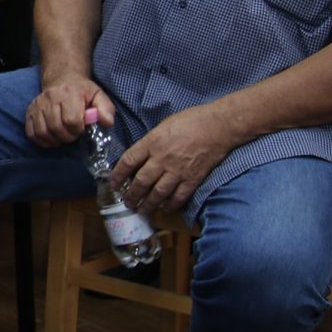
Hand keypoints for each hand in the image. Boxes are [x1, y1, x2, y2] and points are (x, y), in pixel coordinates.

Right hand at [26, 74, 113, 147]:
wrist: (62, 79)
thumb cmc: (82, 91)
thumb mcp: (98, 96)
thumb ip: (106, 109)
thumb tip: (107, 122)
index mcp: (70, 94)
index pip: (71, 120)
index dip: (78, 130)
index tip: (81, 129)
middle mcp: (50, 98)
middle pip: (56, 127)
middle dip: (67, 137)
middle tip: (73, 134)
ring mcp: (38, 105)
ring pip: (43, 132)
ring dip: (54, 140)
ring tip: (63, 136)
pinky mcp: (29, 111)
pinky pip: (31, 132)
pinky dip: (41, 140)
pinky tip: (51, 137)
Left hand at [110, 105, 234, 214]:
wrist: (218, 126)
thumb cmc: (190, 120)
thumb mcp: (162, 126)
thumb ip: (150, 142)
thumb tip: (139, 157)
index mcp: (152, 142)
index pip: (128, 161)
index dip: (118, 175)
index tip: (113, 184)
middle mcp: (162, 158)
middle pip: (141, 181)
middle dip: (131, 195)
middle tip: (127, 203)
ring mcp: (178, 170)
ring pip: (158, 193)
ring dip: (148, 204)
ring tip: (141, 210)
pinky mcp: (193, 178)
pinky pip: (179, 196)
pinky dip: (171, 205)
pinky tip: (165, 209)